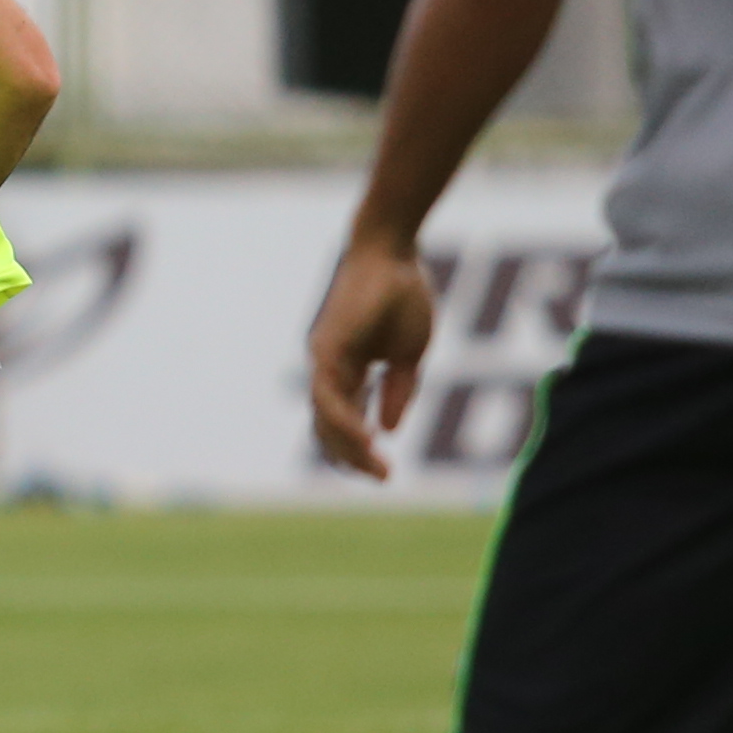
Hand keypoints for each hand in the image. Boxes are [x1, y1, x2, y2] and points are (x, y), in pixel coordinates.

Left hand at [306, 236, 437, 480]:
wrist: (395, 254)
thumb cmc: (402, 296)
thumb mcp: (408, 356)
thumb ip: (398, 391)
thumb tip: (389, 430)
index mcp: (348, 372)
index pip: (343, 422)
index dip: (359, 450)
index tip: (383, 472)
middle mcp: (329, 369)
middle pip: (327, 427)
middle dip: (353, 458)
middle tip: (382, 478)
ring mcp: (323, 360)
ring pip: (324, 417)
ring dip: (349, 448)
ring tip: (376, 469)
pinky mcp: (325, 348)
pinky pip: (328, 395)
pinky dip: (344, 421)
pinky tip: (366, 442)